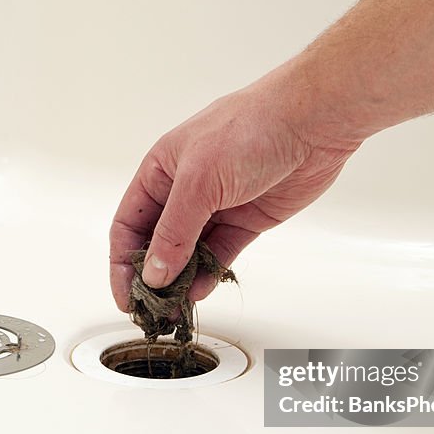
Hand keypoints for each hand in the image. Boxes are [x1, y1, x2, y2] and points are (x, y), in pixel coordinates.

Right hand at [109, 65, 362, 310]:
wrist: (312, 123)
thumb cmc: (251, 130)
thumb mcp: (199, 181)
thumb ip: (174, 232)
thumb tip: (154, 273)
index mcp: (161, 171)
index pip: (129, 224)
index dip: (122, 262)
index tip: (124, 296)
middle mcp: (185, 190)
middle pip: (156, 243)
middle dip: (151, 278)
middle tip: (150, 311)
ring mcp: (217, 206)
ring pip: (189, 253)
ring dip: (180, 282)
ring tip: (175, 310)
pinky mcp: (246, 220)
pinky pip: (219, 254)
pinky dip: (208, 274)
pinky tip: (199, 292)